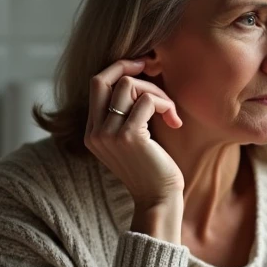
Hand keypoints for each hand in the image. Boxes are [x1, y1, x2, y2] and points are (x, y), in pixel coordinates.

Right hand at [86, 59, 183, 241]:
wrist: (159, 200)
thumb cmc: (153, 170)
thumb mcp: (132, 141)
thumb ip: (125, 115)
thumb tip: (137, 77)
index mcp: (92, 132)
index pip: (96, 84)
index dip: (119, 69)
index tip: (142, 66)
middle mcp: (95, 132)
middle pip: (103, 78)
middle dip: (131, 68)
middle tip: (155, 70)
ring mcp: (109, 135)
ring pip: (129, 86)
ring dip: (156, 92)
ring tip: (169, 111)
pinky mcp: (129, 137)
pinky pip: (147, 101)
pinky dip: (164, 104)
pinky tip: (174, 121)